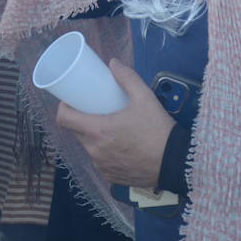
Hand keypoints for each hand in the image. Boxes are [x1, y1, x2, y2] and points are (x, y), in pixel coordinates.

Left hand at [55, 60, 173, 188]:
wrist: (176, 163)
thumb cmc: (158, 130)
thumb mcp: (145, 98)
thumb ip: (127, 78)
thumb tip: (113, 63)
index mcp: (97, 131)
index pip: (64, 119)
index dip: (63, 108)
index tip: (71, 101)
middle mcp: (94, 151)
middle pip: (76, 132)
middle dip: (80, 120)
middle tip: (93, 110)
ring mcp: (102, 166)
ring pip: (89, 148)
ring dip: (93, 138)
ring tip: (109, 129)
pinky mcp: (111, 177)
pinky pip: (101, 162)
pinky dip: (105, 153)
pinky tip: (118, 147)